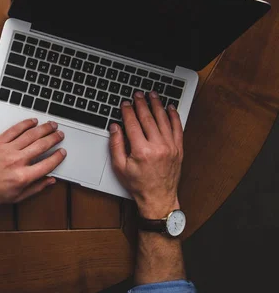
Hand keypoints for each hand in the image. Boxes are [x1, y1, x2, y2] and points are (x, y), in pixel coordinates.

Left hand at [0, 119, 65, 205]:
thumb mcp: (16, 197)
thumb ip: (36, 188)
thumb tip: (50, 181)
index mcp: (23, 177)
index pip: (47, 164)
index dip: (58, 157)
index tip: (62, 152)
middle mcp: (17, 162)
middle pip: (41, 146)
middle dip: (54, 139)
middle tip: (60, 135)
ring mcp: (7, 150)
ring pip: (30, 135)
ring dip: (43, 129)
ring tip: (51, 125)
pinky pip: (14, 130)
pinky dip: (25, 124)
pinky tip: (33, 122)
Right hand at [109, 91, 182, 218]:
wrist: (158, 197)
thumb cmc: (138, 184)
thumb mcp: (120, 167)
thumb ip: (116, 145)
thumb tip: (115, 128)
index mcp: (141, 150)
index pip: (133, 124)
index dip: (128, 111)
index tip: (125, 103)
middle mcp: (158, 146)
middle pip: (148, 118)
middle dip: (142, 104)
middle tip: (138, 94)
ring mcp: (170, 147)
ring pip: (163, 120)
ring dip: (157, 105)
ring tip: (153, 95)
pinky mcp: (179, 149)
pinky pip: (177, 128)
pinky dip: (174, 116)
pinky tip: (170, 108)